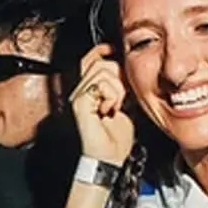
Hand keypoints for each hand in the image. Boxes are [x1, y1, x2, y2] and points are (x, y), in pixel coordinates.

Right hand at [70, 45, 134, 164]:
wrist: (110, 157)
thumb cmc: (116, 137)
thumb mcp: (126, 105)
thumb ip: (124, 86)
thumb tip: (128, 67)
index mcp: (90, 90)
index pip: (91, 60)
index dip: (102, 51)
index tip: (114, 50)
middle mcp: (81, 91)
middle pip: (100, 62)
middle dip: (118, 76)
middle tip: (122, 99)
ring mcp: (79, 96)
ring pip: (102, 71)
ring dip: (117, 89)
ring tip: (115, 106)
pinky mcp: (80, 102)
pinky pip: (101, 85)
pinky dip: (112, 96)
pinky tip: (109, 110)